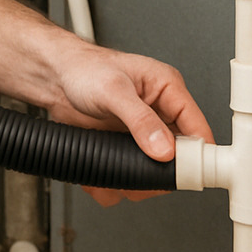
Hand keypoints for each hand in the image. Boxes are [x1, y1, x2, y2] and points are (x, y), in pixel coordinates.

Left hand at [40, 40, 213, 206]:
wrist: (53, 78)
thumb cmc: (83, 69)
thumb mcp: (113, 90)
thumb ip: (140, 119)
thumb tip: (163, 148)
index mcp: (167, 89)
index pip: (197, 127)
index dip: (198, 153)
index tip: (187, 174)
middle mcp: (158, 112)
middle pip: (178, 156)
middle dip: (159, 174)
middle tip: (143, 181)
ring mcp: (141, 132)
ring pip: (152, 171)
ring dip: (134, 182)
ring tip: (116, 179)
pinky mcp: (122, 146)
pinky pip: (126, 174)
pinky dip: (113, 182)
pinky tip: (99, 178)